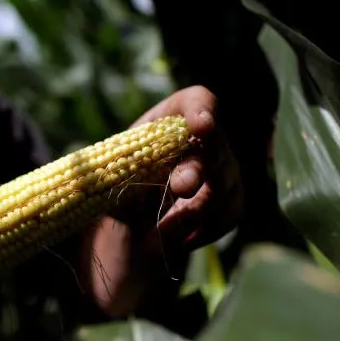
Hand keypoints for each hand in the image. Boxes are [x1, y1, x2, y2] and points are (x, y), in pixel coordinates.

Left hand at [85, 86, 242, 315]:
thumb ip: (117, 177)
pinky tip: (179, 239)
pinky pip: (228, 215)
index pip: (197, 101)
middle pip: (215, 148)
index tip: (199, 126)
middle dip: (197, 170)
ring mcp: (223, 169)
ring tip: (162, 230)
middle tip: (180, 187)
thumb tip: (120, 184)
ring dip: (197, 209)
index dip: (201, 110)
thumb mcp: (109, 178)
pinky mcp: (230, 200)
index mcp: (170, 119)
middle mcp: (205, 140)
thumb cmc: (118, 186)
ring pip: (225, 186)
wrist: (131, 220)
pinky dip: (204, 230)